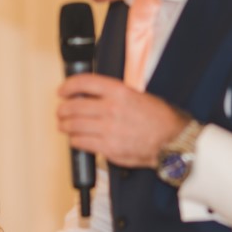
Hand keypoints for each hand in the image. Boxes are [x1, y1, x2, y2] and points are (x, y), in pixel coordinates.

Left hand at [57, 74, 189, 167]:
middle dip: (62, 110)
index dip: (68, 86)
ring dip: (65, 126)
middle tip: (61, 112)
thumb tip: (90, 97)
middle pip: (73, 107)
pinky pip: (81, 143)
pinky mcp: (108, 148)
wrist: (170, 140)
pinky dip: (75, 141)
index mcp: (118, 92)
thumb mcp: (136, 95)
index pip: (83, 83)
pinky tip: (77, 139)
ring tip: (65, 126)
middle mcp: (111, 109)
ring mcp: (108, 129)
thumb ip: (112, 95)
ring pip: (73, 126)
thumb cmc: (157, 118)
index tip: (62, 91)